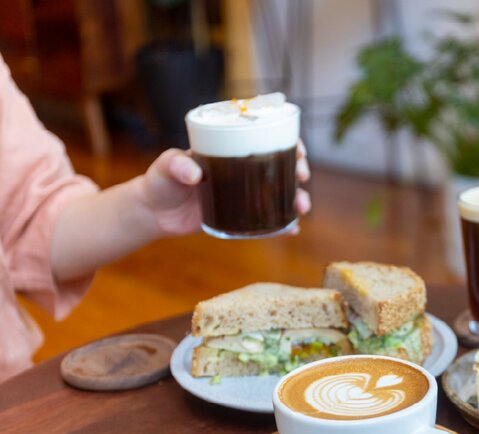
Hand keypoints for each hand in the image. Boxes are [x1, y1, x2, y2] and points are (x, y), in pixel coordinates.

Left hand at [138, 141, 311, 236]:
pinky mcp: (241, 216)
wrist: (155, 213)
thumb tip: (195, 173)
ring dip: (297, 198)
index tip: (299, 150)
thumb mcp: (166, 166)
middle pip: (280, 165)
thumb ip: (177, 165)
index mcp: (230, 149)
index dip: (288, 142)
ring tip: (302, 207)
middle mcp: (242, 169)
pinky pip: (267, 220)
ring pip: (279, 193)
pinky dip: (282, 225)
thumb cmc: (160, 181)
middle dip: (299, 169)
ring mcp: (244, 194)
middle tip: (302, 176)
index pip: (265, 138)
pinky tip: (292, 230)